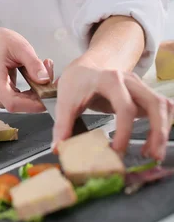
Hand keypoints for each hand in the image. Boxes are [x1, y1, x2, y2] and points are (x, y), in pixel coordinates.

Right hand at [0, 25, 53, 112]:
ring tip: (41, 73)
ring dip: (34, 94)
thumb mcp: (20, 46)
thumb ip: (33, 63)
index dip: (32, 105)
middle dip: (37, 95)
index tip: (48, 98)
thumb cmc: (0, 42)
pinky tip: (33, 80)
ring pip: (19, 104)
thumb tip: (44, 80)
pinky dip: (29, 94)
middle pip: (18, 104)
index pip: (12, 102)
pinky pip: (17, 101)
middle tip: (50, 77)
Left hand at [53, 58, 173, 160]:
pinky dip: (164, 124)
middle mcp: (129, 80)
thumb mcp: (65, 99)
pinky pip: (162, 107)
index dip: (123, 131)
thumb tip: (58, 148)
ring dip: (163, 130)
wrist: (87, 65)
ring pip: (162, 105)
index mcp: (108, 79)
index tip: (116, 151)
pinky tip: (153, 143)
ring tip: (153, 154)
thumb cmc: (77, 81)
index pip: (124, 105)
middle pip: (153, 103)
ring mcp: (139, 86)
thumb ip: (62, 125)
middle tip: (151, 155)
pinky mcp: (143, 95)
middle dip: (157, 131)